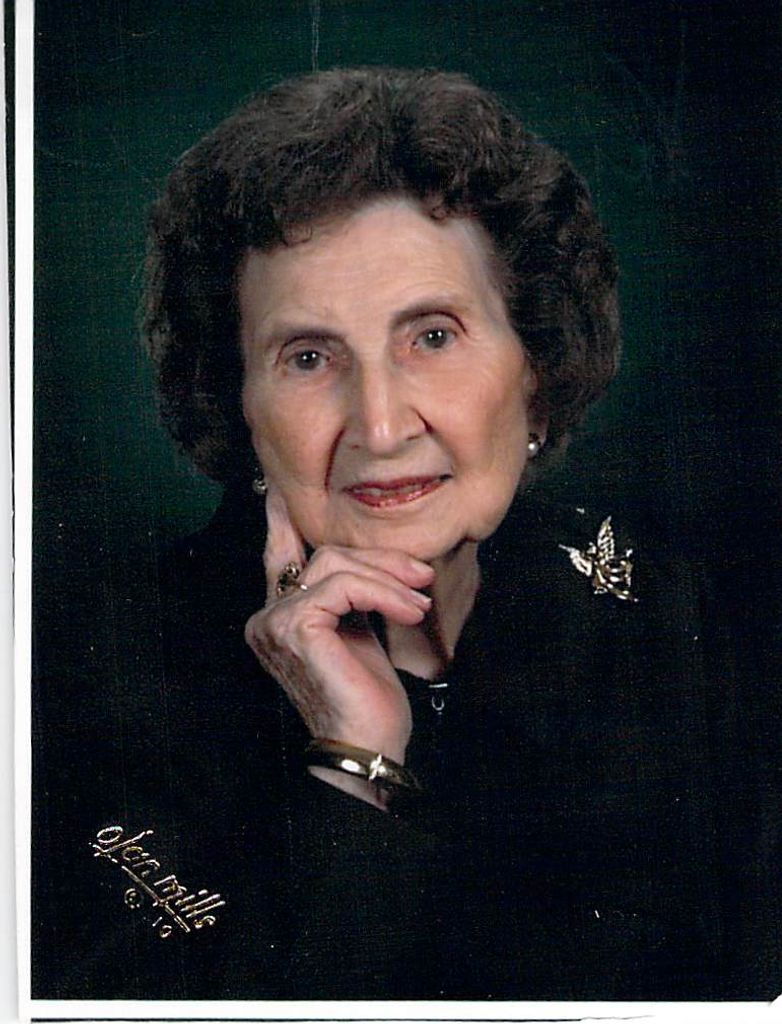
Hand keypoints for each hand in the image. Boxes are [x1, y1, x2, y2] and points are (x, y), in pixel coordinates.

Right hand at [244, 486, 433, 803]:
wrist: (368, 746)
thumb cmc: (367, 698)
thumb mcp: (359, 633)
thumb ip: (349, 596)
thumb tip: (367, 558)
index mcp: (279, 618)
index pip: (280, 557)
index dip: (282, 521)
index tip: (281, 491)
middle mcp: (267, 617)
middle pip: (323, 554)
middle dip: (379, 558)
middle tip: (420, 574)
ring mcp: (276, 622)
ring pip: (335, 564)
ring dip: (389, 577)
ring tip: (422, 599)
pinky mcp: (296, 627)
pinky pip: (345, 586)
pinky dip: (384, 593)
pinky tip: (412, 611)